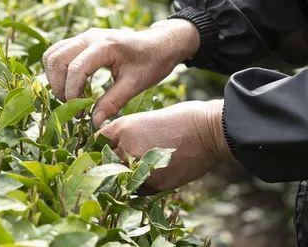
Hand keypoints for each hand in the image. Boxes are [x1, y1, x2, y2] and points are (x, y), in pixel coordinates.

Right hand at [42, 19, 199, 126]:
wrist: (160, 43)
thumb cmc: (152, 62)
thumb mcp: (135, 85)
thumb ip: (113, 102)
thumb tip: (93, 122)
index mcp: (105, 45)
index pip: (76, 68)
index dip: (72, 92)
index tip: (79, 111)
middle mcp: (90, 36)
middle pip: (56, 59)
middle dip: (59, 85)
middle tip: (71, 105)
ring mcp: (84, 36)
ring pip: (52, 54)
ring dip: (55, 77)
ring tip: (70, 96)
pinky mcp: (82, 40)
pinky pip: (58, 52)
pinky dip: (58, 70)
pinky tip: (73, 85)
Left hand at [98, 100, 234, 190]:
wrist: (210, 131)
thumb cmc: (182, 119)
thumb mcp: (147, 120)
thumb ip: (128, 136)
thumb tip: (114, 150)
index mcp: (123, 128)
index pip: (97, 142)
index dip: (98, 148)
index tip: (101, 152)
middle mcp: (126, 148)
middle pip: (106, 163)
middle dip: (111, 164)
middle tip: (119, 163)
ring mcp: (139, 168)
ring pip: (122, 179)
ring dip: (127, 177)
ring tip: (141, 169)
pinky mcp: (154, 183)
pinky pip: (140, 189)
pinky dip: (144, 185)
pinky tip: (155, 175)